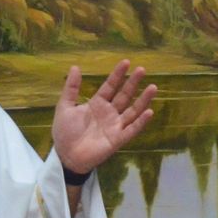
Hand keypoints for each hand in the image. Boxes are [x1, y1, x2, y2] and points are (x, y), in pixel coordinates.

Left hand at [52, 60, 155, 176]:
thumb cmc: (65, 132)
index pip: (110, 86)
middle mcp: (110, 113)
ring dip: (143, 100)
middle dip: (133, 83)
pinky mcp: (118, 139)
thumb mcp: (64, 107)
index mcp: (98, 104)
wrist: (66, 156)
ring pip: (133, 110)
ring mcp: (115, 126)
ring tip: (153, 87)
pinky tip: (149, 112)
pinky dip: (141, 122)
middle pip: (124, 95)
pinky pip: (132, 129)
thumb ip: (71, 89)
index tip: (126, 62)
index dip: (118, 75)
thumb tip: (75, 67)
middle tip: (142, 69)